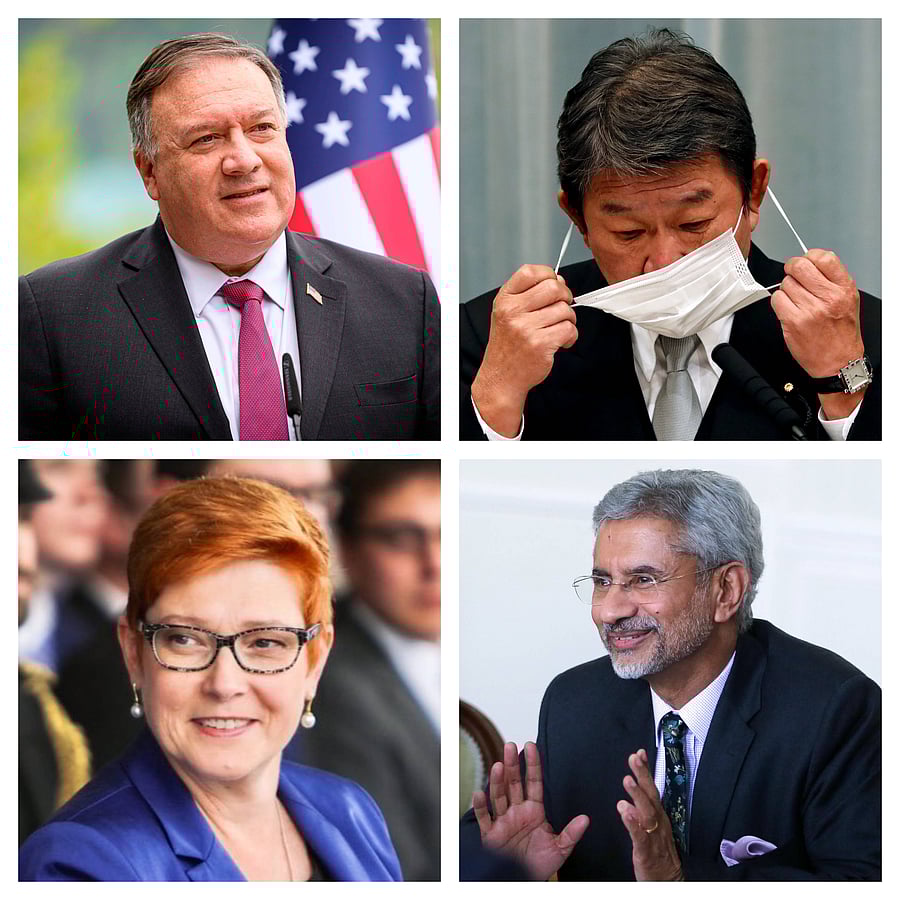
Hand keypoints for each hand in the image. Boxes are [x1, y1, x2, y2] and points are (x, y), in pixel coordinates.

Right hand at [471, 265, 576, 436]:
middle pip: (553, 288)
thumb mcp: (506, 313)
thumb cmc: (507, 346)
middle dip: (565, 296)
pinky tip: (560, 342)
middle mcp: (512, 312)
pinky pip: (569, 329)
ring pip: (564, 310)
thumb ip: (527, 294)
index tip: (553, 284)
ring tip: (558, 329)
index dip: (548, 274)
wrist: (502, 377)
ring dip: (568, 319)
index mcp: (504, 300)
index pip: (530, 272)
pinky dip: (570, 336)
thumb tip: (558, 280)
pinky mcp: (541, 344)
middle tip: (561, 307)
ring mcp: (526, 329)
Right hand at [472, 741, 588, 880]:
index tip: (531, 746)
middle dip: (512, 765)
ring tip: (498, 766)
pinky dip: (481, 806)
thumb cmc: (540, 863)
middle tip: (510, 746)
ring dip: (498, 781)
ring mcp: (503, 820)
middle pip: (514, 784)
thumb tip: (586, 819)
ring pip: (499, 796)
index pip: (534, 782)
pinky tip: (479, 793)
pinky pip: (485, 818)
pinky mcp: (491, 834)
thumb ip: (571, 833)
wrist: (523, 880)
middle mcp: (517, 811)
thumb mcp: (560, 849)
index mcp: (534, 810)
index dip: (533, 765)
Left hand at [616, 749, 683, 880]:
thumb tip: (625, 799)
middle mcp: (657, 822)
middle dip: (643, 775)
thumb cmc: (657, 851)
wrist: (667, 879)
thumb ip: (638, 811)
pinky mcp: (646, 851)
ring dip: (637, 795)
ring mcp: (654, 835)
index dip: (646, 771)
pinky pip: (640, 836)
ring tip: (627, 780)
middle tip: (634, 758)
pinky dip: (633, 823)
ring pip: (647, 812)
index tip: (639, 753)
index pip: (651, 788)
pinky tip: (625, 812)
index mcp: (657, 815)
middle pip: (651, 795)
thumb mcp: (649, 827)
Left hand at [770, 249, 865, 418]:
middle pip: (799, 266)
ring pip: (785, 283)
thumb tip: (812, 261)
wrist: (838, 362)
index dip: (809, 257)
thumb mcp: (848, 300)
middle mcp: (828, 297)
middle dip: (792, 269)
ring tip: (796, 300)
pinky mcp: (794, 321)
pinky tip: (788, 309)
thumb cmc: (841, 333)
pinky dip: (779, 302)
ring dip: (786, 289)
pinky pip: (776, 299)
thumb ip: (832, 280)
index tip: (806, 262)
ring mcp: (810, 309)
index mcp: (844, 289)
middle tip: (793, 276)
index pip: (824, 257)